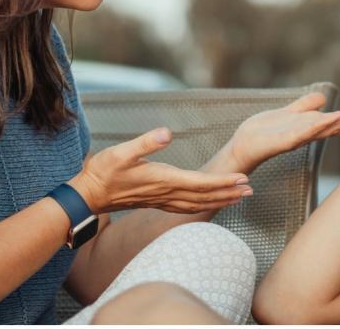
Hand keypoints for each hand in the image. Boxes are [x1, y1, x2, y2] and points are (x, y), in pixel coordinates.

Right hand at [69, 128, 251, 214]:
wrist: (88, 195)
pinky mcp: (158, 202)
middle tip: (251, 189)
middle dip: (229, 193)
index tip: (242, 179)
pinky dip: (204, 206)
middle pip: (205, 196)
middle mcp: (167, 193)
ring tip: (239, 198)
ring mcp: (163, 200)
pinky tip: (210, 204)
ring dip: (220, 201)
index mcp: (163, 179)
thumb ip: (145, 142)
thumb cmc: (103, 171)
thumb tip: (166, 132)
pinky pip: (188, 207)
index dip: (223, 181)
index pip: (201, 182)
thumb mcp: (121, 152)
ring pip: (199, 204)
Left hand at [226, 92, 339, 170]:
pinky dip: (319, 125)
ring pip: (325, 129)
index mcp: (311, 127)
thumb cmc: (264, 132)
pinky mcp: (285, 140)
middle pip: (339, 126)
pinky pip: (305, 132)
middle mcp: (309, 134)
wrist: (243, 145)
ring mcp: (299, 138)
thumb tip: (323, 97)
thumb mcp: (289, 113)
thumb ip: (305, 106)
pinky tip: (331, 117)